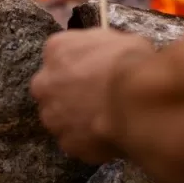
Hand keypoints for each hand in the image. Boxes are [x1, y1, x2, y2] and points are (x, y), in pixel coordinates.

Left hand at [30, 27, 154, 163]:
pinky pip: (76, 141)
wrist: (138, 100)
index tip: (93, 71)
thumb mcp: (117, 38)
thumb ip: (98, 47)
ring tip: (104, 117)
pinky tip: (108, 133)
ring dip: (76, 118)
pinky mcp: (67, 143)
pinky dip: (89, 139)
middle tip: (95, 96)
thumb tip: (103, 56)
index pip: (59, 55)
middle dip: (69, 93)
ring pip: (60, 118)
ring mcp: (53, 116)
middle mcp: (45, 82)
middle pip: (52, 88)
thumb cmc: (130, 63)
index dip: (78, 65)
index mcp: (56, 49)